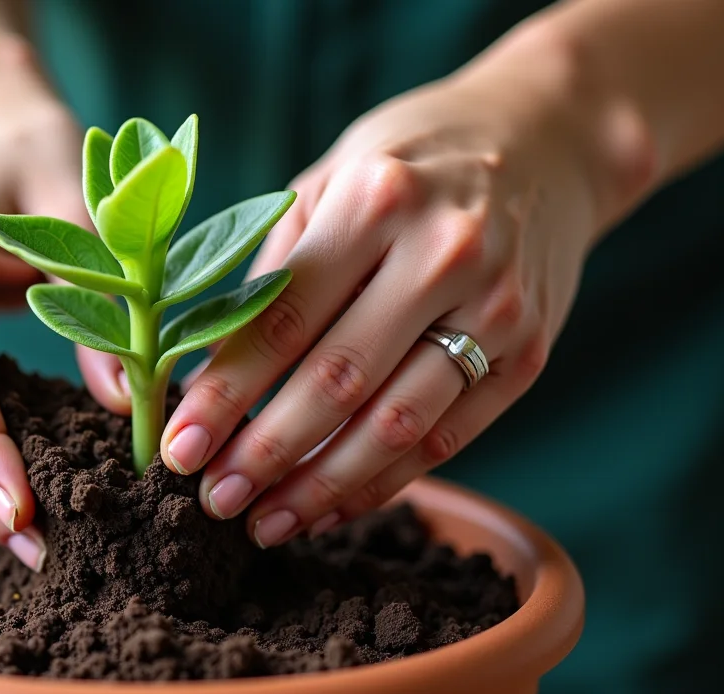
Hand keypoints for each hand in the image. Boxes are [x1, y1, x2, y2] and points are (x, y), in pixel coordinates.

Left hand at [162, 64, 602, 547]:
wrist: (548, 141)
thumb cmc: (407, 164)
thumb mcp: (330, 182)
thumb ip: (273, 271)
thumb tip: (205, 375)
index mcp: (375, 201)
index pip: (282, 318)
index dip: (224, 393)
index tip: (176, 446)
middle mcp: (443, 254)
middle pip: (337, 380)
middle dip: (264, 452)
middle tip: (212, 499)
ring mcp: (496, 310)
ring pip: (394, 425)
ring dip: (320, 486)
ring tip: (263, 522)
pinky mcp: (530, 357)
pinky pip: (445, 439)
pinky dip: (381, 484)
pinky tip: (328, 508)